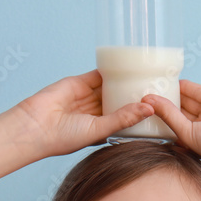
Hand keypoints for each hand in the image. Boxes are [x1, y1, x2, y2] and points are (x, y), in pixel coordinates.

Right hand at [14, 70, 154, 156]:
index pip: (129, 119)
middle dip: (139, 94)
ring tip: (150, 74)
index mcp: (105, 129)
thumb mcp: (99, 130)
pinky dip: (113, 68)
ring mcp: (91, 96)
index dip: (143, 114)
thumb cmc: (65, 137)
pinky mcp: (82, 82)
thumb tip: (149, 109)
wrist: (36, 125)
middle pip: (124, 100)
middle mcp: (100, 112)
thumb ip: (123, 119)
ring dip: (129, 80)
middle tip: (161, 87)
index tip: (163, 109)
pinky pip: (101, 73)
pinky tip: (128, 63)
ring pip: (115, 86)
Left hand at [141, 81, 200, 173]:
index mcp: (190, 141)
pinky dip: (181, 84)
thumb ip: (169, 115)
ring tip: (148, 83)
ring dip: (168, 92)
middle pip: (173, 111)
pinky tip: (167, 78)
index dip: (153, 119)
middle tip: (139, 93)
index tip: (136, 111)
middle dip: (158, 103)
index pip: (168, 128)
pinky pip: (194, 90)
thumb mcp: (187, 134)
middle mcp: (197, 126)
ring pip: (182, 99)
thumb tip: (149, 99)